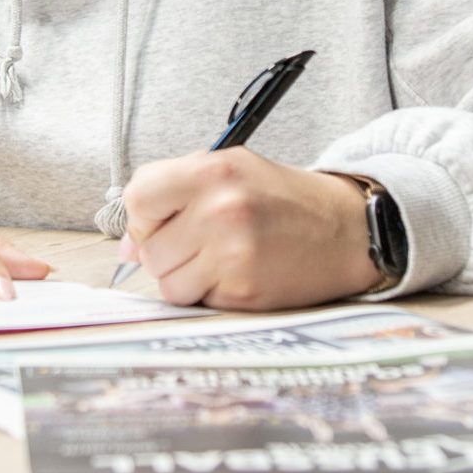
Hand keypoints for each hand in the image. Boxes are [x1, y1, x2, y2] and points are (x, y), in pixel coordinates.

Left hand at [118, 148, 380, 310]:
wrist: (347, 229)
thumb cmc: (286, 199)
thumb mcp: (234, 169)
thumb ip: (176, 192)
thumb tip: (126, 242)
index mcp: (215, 171)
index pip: (138, 197)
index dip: (143, 215)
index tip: (160, 219)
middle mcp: (221, 211)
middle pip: (150, 249)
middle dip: (167, 250)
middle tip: (202, 239)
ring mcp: (233, 255)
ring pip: (168, 283)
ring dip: (186, 276)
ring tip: (221, 257)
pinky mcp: (244, 291)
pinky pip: (197, 302)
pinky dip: (210, 293)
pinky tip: (238, 273)